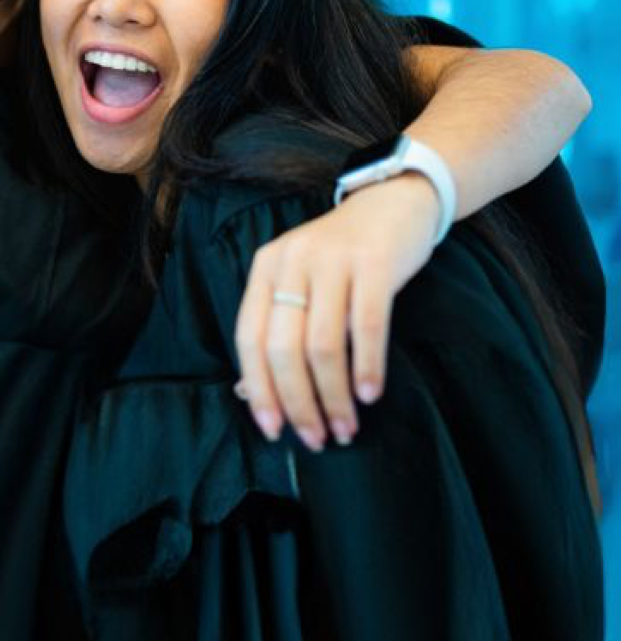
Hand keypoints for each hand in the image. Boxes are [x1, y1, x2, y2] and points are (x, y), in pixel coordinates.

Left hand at [233, 174, 439, 450]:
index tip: (273, 430)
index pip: (249, 338)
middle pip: (284, 348)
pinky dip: (367, 366)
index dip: (258, 389)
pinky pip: (367, 325)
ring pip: (324, 344)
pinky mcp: (375, 263)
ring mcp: (333, 260)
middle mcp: (292, 262)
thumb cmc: (342, 257)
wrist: (393, 202)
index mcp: (265, 268)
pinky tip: (369, 395)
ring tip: (346, 427)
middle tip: (316, 438)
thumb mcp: (300, 282)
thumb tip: (247, 395)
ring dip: (334, 395)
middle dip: (298, 402)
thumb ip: (277, 330)